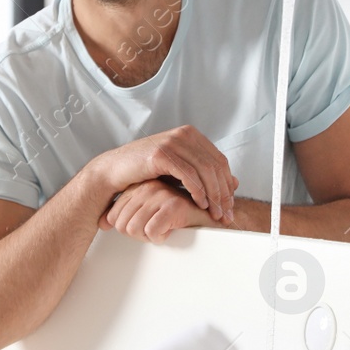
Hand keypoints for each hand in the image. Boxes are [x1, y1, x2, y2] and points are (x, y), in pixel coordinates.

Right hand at [92, 126, 238, 224]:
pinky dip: (198, 191)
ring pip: (205, 171)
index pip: (220, 161)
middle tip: (226, 214)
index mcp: (191, 135)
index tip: (230, 206)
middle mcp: (184, 134)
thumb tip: (236, 183)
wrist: (114, 170)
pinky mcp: (161, 154)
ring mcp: (172, 142)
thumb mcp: (180, 171)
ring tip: (215, 213)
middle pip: (216, 166)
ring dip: (213, 195)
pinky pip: (188, 174)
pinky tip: (200, 203)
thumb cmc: (146, 172)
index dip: (228, 185)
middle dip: (223, 193)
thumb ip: (204, 174)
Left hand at [101, 178, 223, 242]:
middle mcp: (146, 187)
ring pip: (134, 229)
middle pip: (121, 226)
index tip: (145, 227)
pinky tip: (172, 229)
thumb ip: (125, 213)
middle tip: (157, 229)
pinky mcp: (172, 205)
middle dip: (138, 235)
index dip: (127, 229)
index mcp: (138, 187)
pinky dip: (161, 237)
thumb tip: (101, 223)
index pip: (113, 217)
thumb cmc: (178, 214)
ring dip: (150, 237)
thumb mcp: (147, 211)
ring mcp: (159, 194)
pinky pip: (151, 232)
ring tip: (165, 228)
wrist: (208, 215)